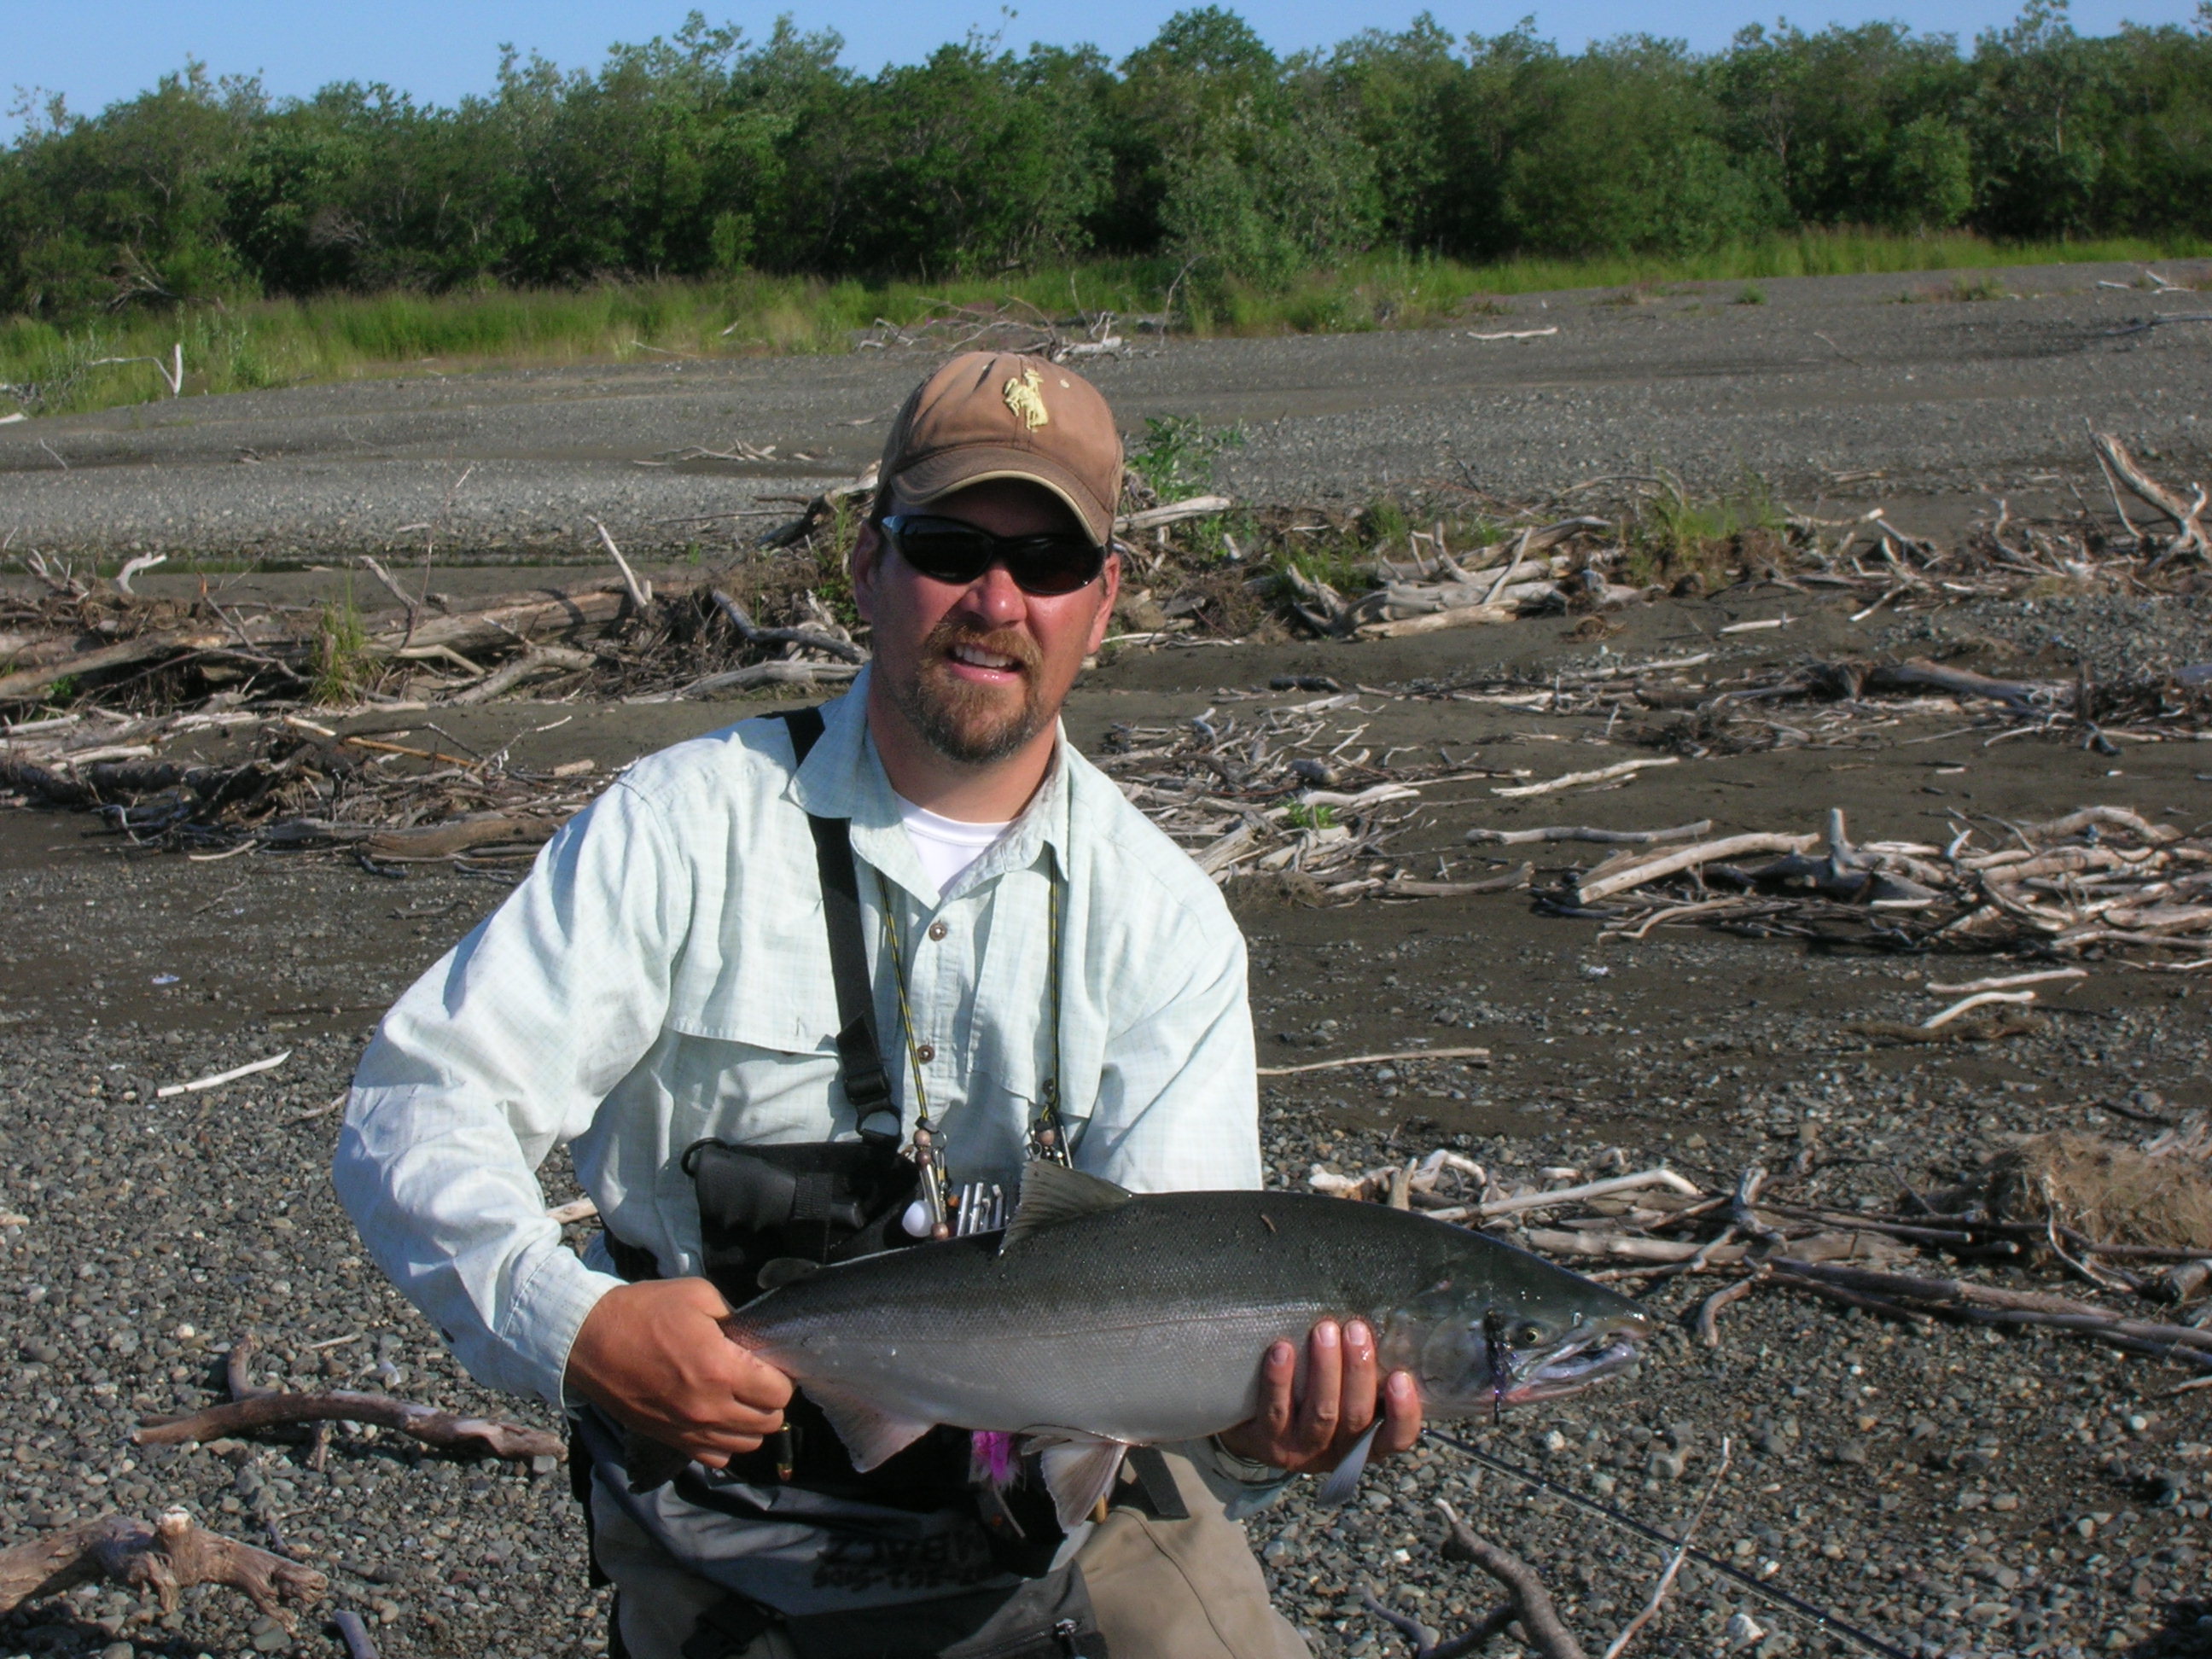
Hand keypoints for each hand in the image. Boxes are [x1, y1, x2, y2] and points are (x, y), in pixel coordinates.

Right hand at [565, 1277, 792, 1467]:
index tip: (768, 1362)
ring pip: (747, 1444)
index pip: (780, 1392)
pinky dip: (724, 1442)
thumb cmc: (643, 1311)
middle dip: (770, 1399)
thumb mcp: (698, 1295)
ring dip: (750, 1422)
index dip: (781, 1375)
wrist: (588, 1340)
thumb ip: (734, 1317)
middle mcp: (710, 1408)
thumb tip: (753, 1338)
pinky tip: (717, 1418)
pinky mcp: (670, 1440)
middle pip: (769, 1422)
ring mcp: (689, 1429)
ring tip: (739, 1398)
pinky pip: (716, 1457)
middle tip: (756, 1378)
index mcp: (721, 1369)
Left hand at [1215, 1319, 1421, 1475]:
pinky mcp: (1265, 1442)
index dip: (1403, 1413)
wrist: (1252, 1425)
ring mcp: (1299, 1450)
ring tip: (1324, 1331)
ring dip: (1325, 1370)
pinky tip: (1282, 1349)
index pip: (1395, 1439)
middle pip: (1356, 1417)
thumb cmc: (1308, 1396)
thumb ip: (1359, 1374)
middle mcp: (1335, 1451)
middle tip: (1356, 1330)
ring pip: (1320, 1413)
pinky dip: (1280, 1379)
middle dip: (1358, 1370)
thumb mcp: (1341, 1394)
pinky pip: (1276, 1410)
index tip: (1401, 1376)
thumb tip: (1378, 1323)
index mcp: (1363, 1442)